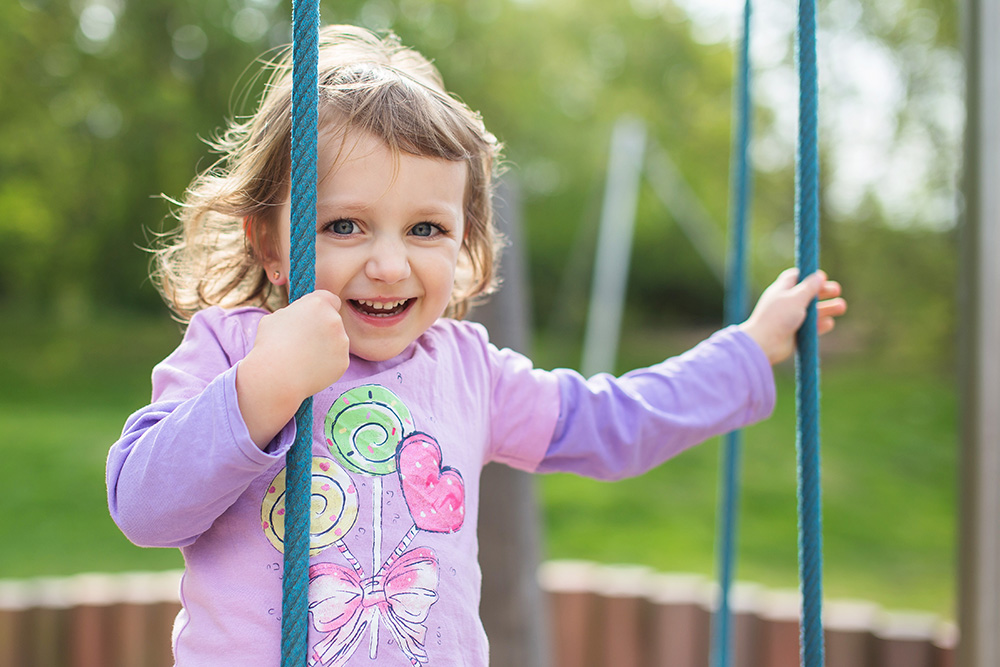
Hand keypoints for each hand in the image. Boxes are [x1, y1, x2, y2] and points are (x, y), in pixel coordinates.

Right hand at [236, 290, 349, 447]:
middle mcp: (335, 319)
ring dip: (325, 345)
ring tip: (303, 357)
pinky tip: (310, 367)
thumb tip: (302, 313)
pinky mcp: (343, 361)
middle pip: (333, 320)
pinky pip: (336, 359)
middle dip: (322, 328)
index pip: (330, 299)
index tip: (312, 318)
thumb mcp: (276, 316)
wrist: (275, 376)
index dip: (321, 308)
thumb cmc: (270, 344)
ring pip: (336, 340)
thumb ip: (296, 312)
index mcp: (319, 303)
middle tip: (302, 341)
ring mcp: (342, 342)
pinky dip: (327, 363)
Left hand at [738, 268, 846, 364]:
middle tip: (837, 290)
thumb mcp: (795, 298)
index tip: (823, 277)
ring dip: (827, 308)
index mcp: (782, 290)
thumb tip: (819, 276)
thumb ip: (809, 288)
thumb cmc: (778, 318)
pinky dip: (820, 325)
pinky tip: (829, 323)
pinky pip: (811, 328)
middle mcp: (786, 303)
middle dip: (823, 292)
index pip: (795, 277)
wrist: (764, 345)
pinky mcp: (795, 334)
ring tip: (842, 307)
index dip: (809, 276)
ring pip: (812, 312)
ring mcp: (791, 319)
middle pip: (807, 294)